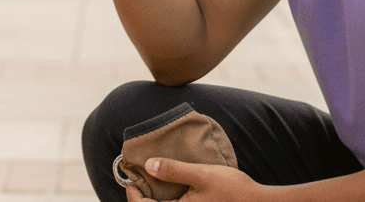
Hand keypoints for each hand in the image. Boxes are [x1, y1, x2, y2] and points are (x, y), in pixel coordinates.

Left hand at [127, 158, 266, 201]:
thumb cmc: (233, 190)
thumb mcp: (201, 174)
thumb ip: (174, 170)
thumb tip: (149, 165)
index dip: (132, 194)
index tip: (130, 179)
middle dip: (140, 198)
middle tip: (137, 181)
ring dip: (154, 201)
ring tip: (151, 183)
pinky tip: (170, 190)